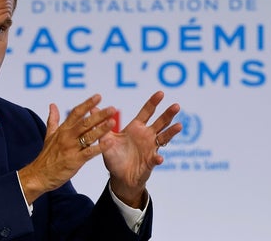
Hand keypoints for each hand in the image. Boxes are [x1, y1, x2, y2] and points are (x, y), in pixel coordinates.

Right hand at [19, 94, 116, 204]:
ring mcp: (71, 148)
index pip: (76, 113)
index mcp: (62, 129)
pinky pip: (89, 153)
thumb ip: (53, 119)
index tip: (98, 96)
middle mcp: (67, 136)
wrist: (39, 175)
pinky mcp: (74, 161)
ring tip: (113, 122)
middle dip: (99, 115)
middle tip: (112, 108)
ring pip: (88, 136)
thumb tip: (52, 105)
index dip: (87, 104)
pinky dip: (100, 147)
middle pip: (85, 122)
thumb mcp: (48, 135)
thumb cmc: (46, 156)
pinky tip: (110, 142)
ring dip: (101, 128)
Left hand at [99, 91, 181, 207]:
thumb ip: (102, 125)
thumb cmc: (115, 156)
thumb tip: (92, 108)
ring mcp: (151, 148)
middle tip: (176, 105)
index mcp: (136, 128)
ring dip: (171, 132)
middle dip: (168, 114)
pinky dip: (158, 159)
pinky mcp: (150, 162)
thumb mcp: (106, 139)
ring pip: (164, 138)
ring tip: (179, 126)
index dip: (153, 103)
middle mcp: (146, 136)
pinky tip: (159, 158)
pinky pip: (155, 159)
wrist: (119, 176)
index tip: (161, 93)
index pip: (147, 112)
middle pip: (160, 123)